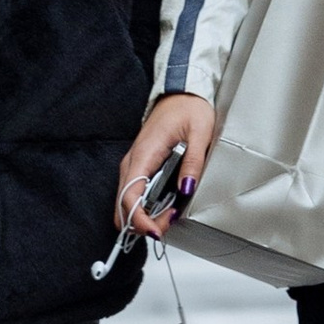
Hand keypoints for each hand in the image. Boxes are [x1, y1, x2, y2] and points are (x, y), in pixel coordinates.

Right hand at [116, 94, 216, 237]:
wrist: (180, 93)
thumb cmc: (187, 108)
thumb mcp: (199, 132)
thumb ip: (193, 162)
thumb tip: (186, 188)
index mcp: (144, 154)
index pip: (130, 196)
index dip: (140, 220)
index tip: (157, 230)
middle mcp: (133, 162)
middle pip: (124, 205)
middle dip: (143, 223)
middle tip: (168, 223)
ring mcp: (134, 165)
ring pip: (126, 203)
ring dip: (144, 217)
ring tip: (170, 214)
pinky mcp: (139, 167)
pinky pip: (134, 194)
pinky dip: (145, 207)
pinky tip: (164, 206)